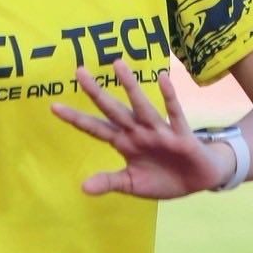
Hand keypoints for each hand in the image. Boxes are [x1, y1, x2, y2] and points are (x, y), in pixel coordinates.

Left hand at [51, 61, 222, 199]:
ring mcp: (158, 131)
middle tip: (79, 72)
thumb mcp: (132, 184)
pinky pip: (174, 113)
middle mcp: (138, 131)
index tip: (54, 107)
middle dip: (96, 93)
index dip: (76, 119)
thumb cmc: (163, 178)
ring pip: (141, 106)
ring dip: (130, 86)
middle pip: (113, 110)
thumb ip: (109, 182)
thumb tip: (82, 187)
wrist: (198, 180)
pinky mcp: (180, 134)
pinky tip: (163, 79)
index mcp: (124, 143)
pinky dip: (169, 97)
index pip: (95, 128)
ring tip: (118, 64)